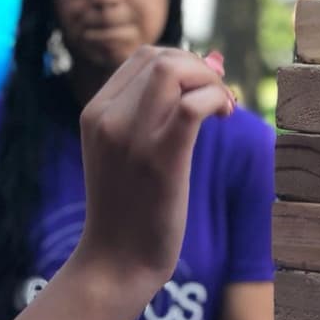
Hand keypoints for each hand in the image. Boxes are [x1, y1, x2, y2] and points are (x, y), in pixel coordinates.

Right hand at [73, 47, 233, 299]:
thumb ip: (151, 111)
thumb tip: (209, 63)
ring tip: (223, 106)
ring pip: (174, 71)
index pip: (143, 57)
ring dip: (209, 80)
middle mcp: (107, 118)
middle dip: (200, 68)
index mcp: (94, 112)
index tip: (202, 88)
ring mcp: (130, 137)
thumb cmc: (130, 208)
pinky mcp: (159, 159)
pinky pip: (192, 105)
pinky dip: (215, 100)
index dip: (182, 61)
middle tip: (219, 97)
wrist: (115, 262)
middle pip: (161, 58)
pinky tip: (224, 117)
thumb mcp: (124, 151)